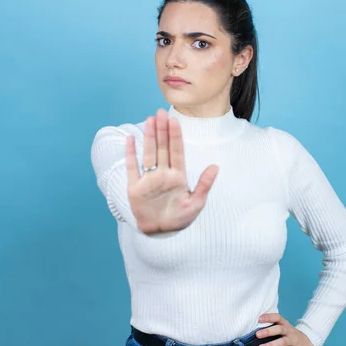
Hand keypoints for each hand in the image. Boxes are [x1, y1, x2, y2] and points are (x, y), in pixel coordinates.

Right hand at [125, 108, 218, 233]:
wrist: (161, 233)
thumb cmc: (179, 219)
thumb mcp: (196, 203)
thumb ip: (204, 185)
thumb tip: (216, 166)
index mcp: (177, 176)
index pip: (177, 151)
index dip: (175, 136)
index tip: (174, 121)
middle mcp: (163, 174)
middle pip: (162, 148)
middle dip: (161, 130)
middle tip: (160, 112)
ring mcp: (148, 179)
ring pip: (148, 153)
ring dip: (148, 137)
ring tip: (149, 120)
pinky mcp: (135, 187)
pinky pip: (132, 168)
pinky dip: (130, 154)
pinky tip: (130, 139)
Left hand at [256, 313, 315, 345]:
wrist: (308, 342)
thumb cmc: (290, 335)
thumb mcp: (284, 328)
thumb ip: (273, 328)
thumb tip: (255, 331)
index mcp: (285, 324)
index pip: (277, 317)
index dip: (269, 317)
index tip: (259, 318)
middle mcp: (289, 331)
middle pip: (280, 329)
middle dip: (268, 331)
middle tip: (257, 334)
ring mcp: (294, 340)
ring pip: (283, 341)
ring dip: (271, 345)